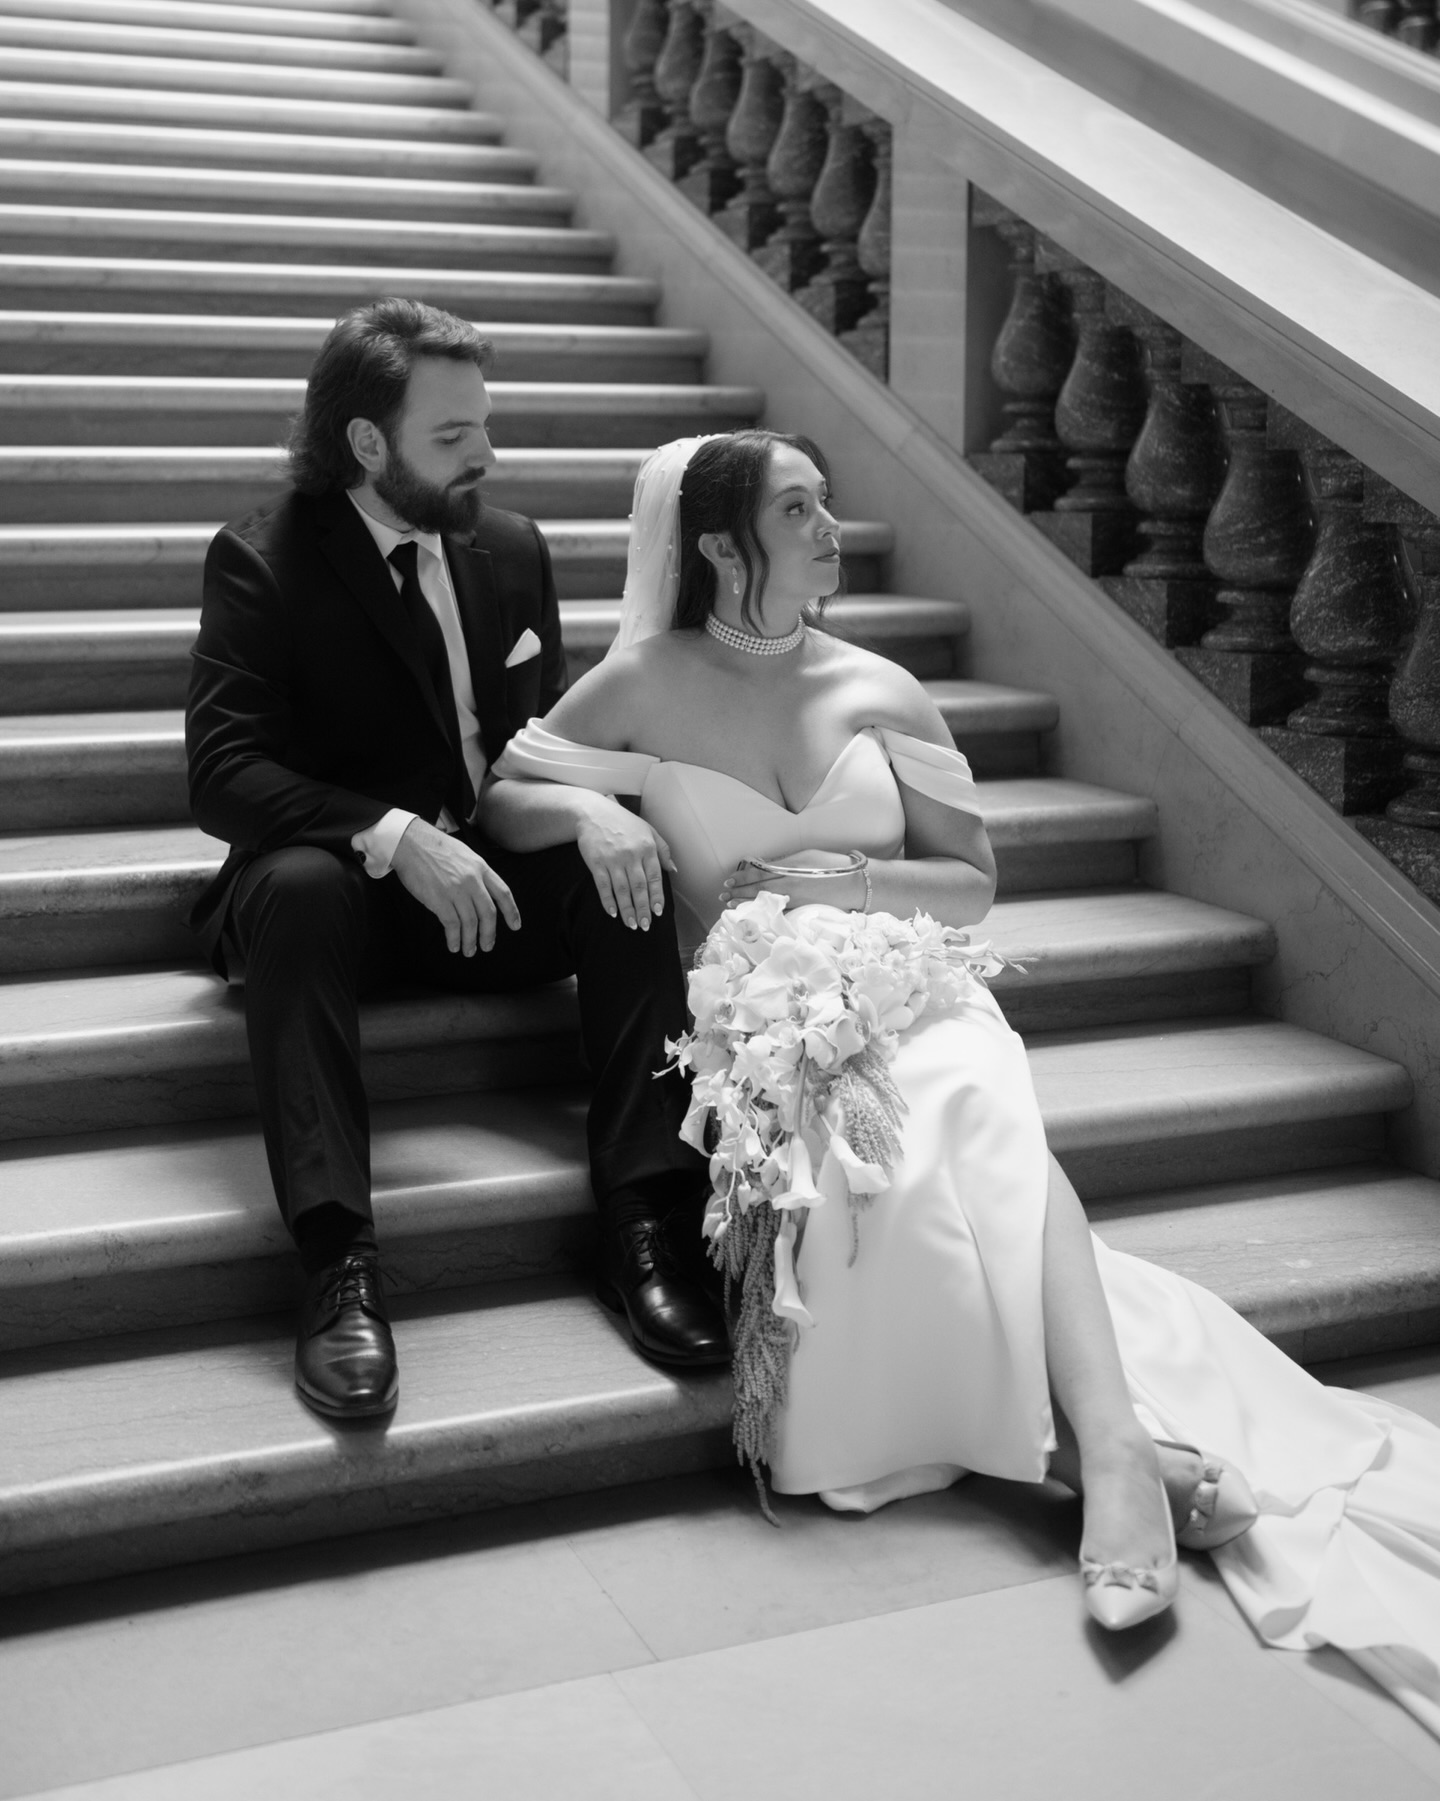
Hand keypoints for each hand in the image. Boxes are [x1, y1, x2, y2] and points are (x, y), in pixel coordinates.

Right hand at [391, 818, 520, 954]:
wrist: (410, 843)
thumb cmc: (434, 847)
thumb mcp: (465, 854)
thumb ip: (476, 872)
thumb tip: (483, 891)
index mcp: (481, 867)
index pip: (503, 893)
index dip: (511, 912)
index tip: (515, 926)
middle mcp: (472, 880)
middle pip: (488, 913)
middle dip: (489, 933)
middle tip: (487, 946)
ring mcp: (456, 890)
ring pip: (470, 922)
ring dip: (470, 940)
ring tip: (469, 951)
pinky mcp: (439, 899)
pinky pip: (452, 925)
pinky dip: (454, 938)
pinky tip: (453, 945)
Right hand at [575, 795, 676, 930]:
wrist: (593, 813)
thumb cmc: (623, 822)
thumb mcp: (648, 830)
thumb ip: (663, 849)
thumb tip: (673, 869)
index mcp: (647, 848)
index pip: (655, 877)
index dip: (657, 896)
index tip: (658, 912)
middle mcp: (631, 855)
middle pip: (639, 887)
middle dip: (643, 909)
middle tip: (645, 925)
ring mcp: (613, 859)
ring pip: (622, 890)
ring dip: (627, 909)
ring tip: (631, 925)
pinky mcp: (596, 863)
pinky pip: (603, 886)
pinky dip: (608, 901)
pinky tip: (613, 912)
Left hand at [722, 848, 865, 912]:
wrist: (855, 884)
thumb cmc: (833, 865)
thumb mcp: (807, 857)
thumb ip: (785, 862)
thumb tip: (765, 865)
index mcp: (789, 870)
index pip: (759, 874)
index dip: (742, 878)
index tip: (728, 880)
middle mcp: (789, 885)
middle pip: (757, 889)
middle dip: (738, 892)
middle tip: (723, 895)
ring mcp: (794, 899)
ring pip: (764, 900)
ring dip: (746, 902)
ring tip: (730, 904)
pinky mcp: (801, 908)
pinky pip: (776, 908)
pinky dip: (762, 909)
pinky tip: (754, 911)